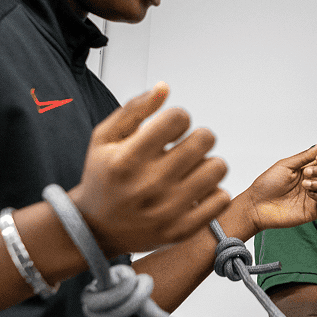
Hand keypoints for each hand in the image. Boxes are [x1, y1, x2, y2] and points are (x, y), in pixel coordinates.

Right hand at [68, 83, 229, 255]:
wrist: (95, 227)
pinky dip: (212, 190)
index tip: (170, 128)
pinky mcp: (182, 230)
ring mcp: (167, 210)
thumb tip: (164, 87)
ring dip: (207, 162)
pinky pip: (221, 198)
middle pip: (204, 139)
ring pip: (217, 167)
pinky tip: (194, 189)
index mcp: (127, 159)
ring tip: (191, 167)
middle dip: (196, 136)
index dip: (178, 117)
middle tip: (184, 146)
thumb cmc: (102, 177)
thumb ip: (134, 109)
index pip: (178, 118)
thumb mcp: (104, 138)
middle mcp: (148, 185)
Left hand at [243, 143, 316, 232]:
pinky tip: (311, 194)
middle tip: (306, 172)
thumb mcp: (286, 165)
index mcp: (308, 170)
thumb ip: (305, 156)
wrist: (256, 205)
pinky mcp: (313, 211)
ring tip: (305, 185)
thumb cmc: (267, 185)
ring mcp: (314, 197)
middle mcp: (314, 182)